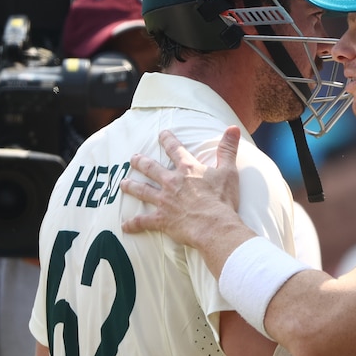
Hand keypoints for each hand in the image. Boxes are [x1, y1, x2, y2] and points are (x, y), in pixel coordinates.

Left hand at [120, 126, 243, 250]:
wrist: (214, 226)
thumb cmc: (223, 199)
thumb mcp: (229, 171)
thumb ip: (228, 149)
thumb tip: (233, 128)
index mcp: (187, 169)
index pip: (175, 149)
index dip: (168, 140)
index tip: (161, 134)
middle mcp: (171, 182)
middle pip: (151, 168)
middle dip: (141, 162)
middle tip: (133, 159)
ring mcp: (164, 201)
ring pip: (142, 191)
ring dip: (131, 186)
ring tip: (123, 184)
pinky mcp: (161, 219)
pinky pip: (143, 221)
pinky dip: (133, 224)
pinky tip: (124, 226)